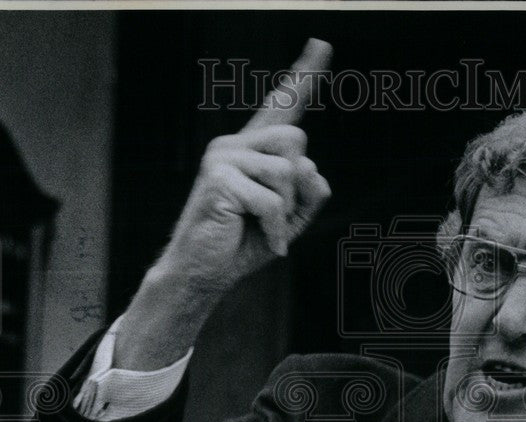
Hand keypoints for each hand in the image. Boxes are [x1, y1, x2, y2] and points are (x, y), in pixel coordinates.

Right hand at [156, 38, 332, 291]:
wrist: (203, 272)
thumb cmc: (243, 243)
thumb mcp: (291, 217)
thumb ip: (309, 190)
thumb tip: (306, 166)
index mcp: (252, 149)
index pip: (283, 106)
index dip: (304, 76)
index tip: (322, 44)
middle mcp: (234, 144)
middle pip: (297, 141)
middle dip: (297, 187)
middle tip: (276, 217)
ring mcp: (223, 157)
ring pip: (288, 170)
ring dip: (285, 210)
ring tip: (262, 228)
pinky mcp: (219, 177)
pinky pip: (271, 201)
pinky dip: (275, 229)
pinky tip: (264, 241)